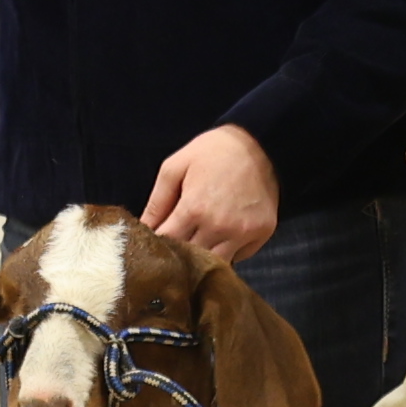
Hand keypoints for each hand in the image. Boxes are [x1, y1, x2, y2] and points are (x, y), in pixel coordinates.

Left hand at [141, 125, 279, 263]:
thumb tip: (144, 230)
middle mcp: (219, 227)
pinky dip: (228, 252)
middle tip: (177, 243)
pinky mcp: (261, 234)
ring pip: (215, 264)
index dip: (159, 243)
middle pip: (190, 259)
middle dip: (180, 254)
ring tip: (200, 241)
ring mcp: (243, 233)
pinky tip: (223, 236)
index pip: (167, 243)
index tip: (157, 240)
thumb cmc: (213, 152)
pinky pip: (239, 257)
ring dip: (204, 258)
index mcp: (194, 209)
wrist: (260, 143)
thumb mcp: (175, 166)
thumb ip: (157, 201)